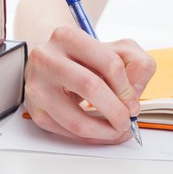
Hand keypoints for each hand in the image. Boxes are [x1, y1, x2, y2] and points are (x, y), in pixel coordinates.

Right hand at [24, 25, 155, 143]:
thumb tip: (132, 96)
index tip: (133, 103)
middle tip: (127, 121)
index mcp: (67, 36)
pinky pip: (65, 132)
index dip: (126, 88)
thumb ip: (137, 64)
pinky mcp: (35, 110)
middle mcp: (46, 58)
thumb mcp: (117, 48)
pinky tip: (100, 132)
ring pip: (74, 119)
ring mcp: (37, 86)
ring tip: (116, 131)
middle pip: (89, 86)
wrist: (52, 61)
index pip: (108, 62)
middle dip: (115, 110)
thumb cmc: (87, 56)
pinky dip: (88, 137)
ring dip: (103, 131)